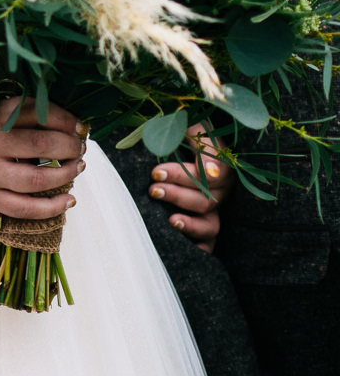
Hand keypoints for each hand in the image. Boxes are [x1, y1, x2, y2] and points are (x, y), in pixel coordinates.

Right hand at [0, 96, 87, 219]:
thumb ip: (0, 112)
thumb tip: (44, 117)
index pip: (36, 111)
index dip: (64, 117)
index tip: (77, 123)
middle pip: (44, 143)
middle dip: (71, 144)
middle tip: (80, 145)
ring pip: (40, 178)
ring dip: (67, 173)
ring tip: (78, 167)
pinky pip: (26, 208)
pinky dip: (52, 206)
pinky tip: (68, 200)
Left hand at [150, 123, 229, 252]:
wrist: (186, 139)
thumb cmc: (183, 130)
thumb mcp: (188, 123)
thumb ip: (194, 133)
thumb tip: (206, 164)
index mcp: (220, 163)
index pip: (208, 173)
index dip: (183, 175)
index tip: (156, 173)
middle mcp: (222, 188)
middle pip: (206, 198)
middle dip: (177, 194)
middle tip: (153, 188)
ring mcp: (216, 206)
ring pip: (209, 222)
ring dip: (190, 224)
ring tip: (170, 220)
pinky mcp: (208, 221)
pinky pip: (211, 240)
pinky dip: (203, 247)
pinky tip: (192, 251)